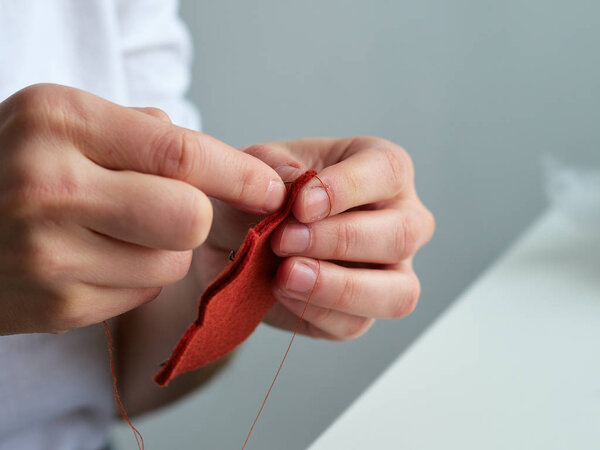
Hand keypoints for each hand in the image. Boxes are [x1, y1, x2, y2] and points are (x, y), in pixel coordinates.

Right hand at [0, 84, 284, 334]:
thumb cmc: (19, 161)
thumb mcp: (68, 120)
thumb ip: (146, 134)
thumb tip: (232, 171)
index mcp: (62, 123)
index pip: (180, 153)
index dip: (240, 175)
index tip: (273, 188)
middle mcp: (51, 188)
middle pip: (188, 218)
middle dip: (199, 216)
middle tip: (179, 207)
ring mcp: (49, 256)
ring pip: (171, 262)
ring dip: (166, 247)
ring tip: (119, 229)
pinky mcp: (56, 308)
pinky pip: (140, 292)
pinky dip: (136, 275)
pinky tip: (97, 257)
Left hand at [245, 137, 434, 339]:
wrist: (233, 239)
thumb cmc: (261, 193)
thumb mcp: (257, 165)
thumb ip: (274, 165)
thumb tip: (295, 179)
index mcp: (381, 168)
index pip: (389, 170)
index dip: (348, 187)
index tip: (300, 204)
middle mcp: (399, 219)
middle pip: (403, 234)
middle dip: (341, 240)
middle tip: (284, 240)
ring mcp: (389, 271)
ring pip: (398, 292)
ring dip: (340, 287)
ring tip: (287, 274)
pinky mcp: (363, 312)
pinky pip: (355, 323)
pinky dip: (314, 310)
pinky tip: (280, 290)